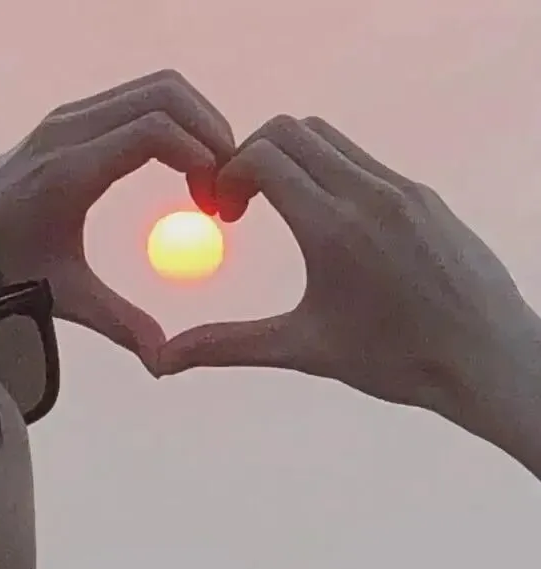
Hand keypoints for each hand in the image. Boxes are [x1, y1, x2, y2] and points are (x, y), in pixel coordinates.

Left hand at [0, 70, 233, 365]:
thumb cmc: (4, 269)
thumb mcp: (64, 297)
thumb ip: (119, 323)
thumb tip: (163, 361)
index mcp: (69, 170)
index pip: (154, 131)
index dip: (200, 155)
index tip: (217, 200)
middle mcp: (69, 129)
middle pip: (166, 93)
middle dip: (210, 130)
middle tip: (227, 183)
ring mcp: (68, 116)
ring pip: (155, 87)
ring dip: (195, 121)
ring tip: (211, 174)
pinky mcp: (70, 117)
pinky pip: (137, 98)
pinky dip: (172, 119)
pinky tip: (183, 165)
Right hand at [155, 115, 537, 427]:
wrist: (482, 358)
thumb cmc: (394, 361)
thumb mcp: (302, 350)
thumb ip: (227, 345)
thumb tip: (163, 362)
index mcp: (332, 228)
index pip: (264, 156)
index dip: (227, 173)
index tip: (221, 211)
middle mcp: (369, 194)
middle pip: (292, 130)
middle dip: (252, 155)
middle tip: (241, 203)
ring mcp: (401, 188)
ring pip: (329, 137)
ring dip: (292, 158)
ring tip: (280, 208)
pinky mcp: (422, 195)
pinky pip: (363, 159)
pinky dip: (328, 171)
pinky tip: (325, 223)